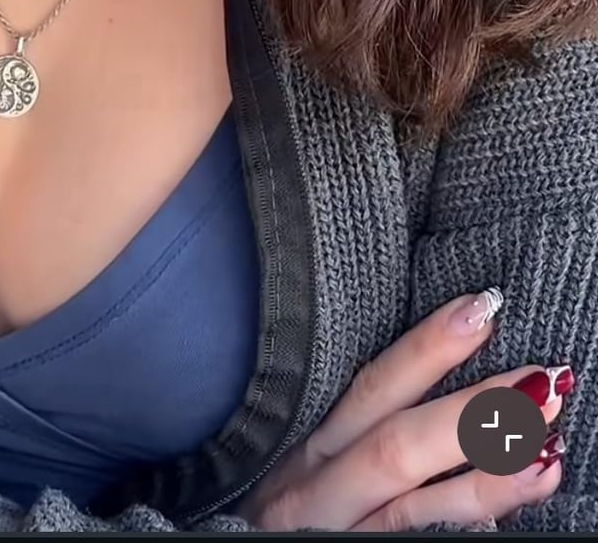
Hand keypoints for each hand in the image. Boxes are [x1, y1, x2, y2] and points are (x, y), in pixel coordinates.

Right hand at [238, 291, 567, 530]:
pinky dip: (465, 523)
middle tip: (543, 377)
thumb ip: (357, 432)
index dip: (426, 348)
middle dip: (473, 409)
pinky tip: (514, 512)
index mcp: (310, 446)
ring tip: (547, 445)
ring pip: (414, 502)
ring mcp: (340, 532)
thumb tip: (440, 388)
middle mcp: (319, 487)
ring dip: (486, 472)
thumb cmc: (280, 520)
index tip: (482, 307)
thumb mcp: (306, 468)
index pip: (371, 387)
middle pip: (397, 442)